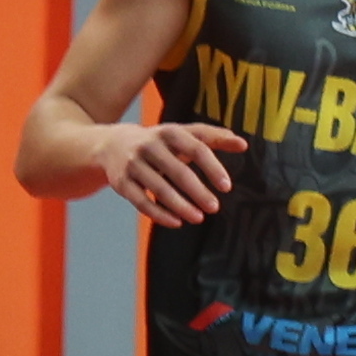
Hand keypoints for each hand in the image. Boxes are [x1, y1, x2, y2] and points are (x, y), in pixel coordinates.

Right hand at [97, 120, 244, 224]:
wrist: (112, 144)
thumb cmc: (159, 141)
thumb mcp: (183, 134)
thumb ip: (213, 138)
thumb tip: (243, 144)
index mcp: (169, 132)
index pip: (196, 149)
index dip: (212, 168)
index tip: (226, 187)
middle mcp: (149, 146)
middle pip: (178, 172)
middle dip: (198, 192)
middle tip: (214, 208)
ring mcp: (133, 164)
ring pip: (159, 189)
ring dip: (181, 206)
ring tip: (198, 217)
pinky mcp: (121, 182)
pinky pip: (141, 202)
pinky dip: (159, 214)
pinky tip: (177, 222)